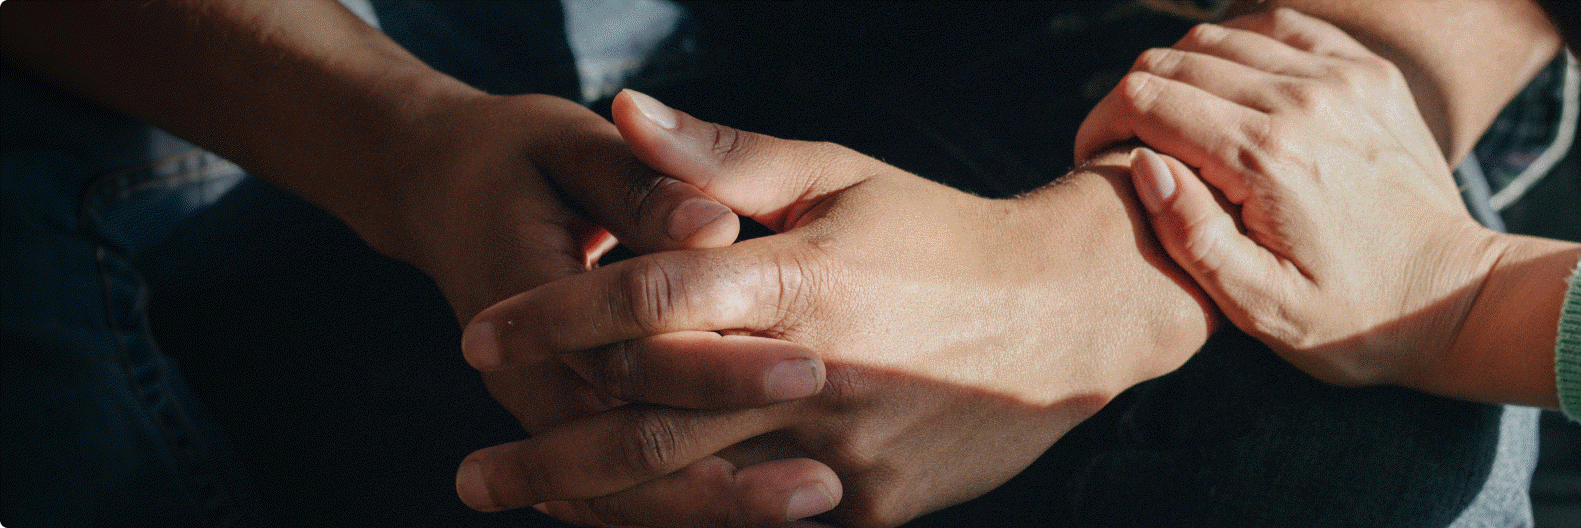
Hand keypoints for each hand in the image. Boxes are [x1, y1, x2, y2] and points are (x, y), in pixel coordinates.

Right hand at [2, 1, 834, 522]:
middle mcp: (523, 367)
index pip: (622, 355)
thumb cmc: (506, 153)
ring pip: (607, 482)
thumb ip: (640, 186)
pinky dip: (661, 507)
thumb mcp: (570, 147)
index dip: (715, 371)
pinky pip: (598, 477)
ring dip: (700, 508)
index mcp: (527, 298)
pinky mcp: (546, 414)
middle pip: (620, 445)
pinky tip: (742, 521)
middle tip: (820, 493)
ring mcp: (530, 404)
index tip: (810, 381)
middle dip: (721, 471)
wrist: (416, 182)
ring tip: (808, 517)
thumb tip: (715, 220)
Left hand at [454, 90, 1217, 526]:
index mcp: (802, 279)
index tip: (479, 335)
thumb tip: (624, 112)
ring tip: (530, 504)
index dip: (554, 318)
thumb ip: (724, 159)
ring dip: (602, 503)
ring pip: (698, 490)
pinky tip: (633, 520)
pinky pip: (763, 521)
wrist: (1068, 314)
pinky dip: (695, 522)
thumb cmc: (938, 233)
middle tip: (472, 473)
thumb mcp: (839, 176)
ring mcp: (846, 451)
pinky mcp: (873, 504)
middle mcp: (817, 373)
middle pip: (652, 423)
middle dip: (550, 453)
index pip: (651, 303)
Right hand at [1070, 8, 1580, 404]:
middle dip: (1133, 98)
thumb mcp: (1259, 306)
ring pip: (1221, 37)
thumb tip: (1145, 164)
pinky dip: (1240, 48)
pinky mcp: (1367, 72)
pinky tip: (1230, 92)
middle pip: (1176, 61)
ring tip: (1176, 125)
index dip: (1102, 123)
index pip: (1147, 100)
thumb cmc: (1351, 320)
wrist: (1454, 298)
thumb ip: (1192, 236)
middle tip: (1127, 146)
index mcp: (1265, 158)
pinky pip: (1280, 28)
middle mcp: (1301, 101)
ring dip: (1182, 74)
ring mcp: (1340, 78)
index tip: (1094, 158)